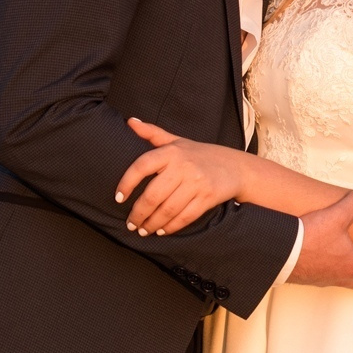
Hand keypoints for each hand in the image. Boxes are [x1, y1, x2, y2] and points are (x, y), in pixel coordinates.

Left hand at [116, 118, 245, 234]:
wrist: (234, 166)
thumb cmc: (199, 154)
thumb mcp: (176, 141)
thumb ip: (152, 133)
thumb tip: (130, 122)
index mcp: (171, 151)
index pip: (142, 166)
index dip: (127, 183)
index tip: (118, 198)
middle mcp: (183, 166)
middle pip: (153, 195)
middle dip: (138, 213)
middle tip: (130, 223)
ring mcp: (197, 183)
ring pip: (167, 209)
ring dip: (152, 224)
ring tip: (142, 230)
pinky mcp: (208, 198)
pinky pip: (184, 217)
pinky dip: (170, 227)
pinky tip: (161, 231)